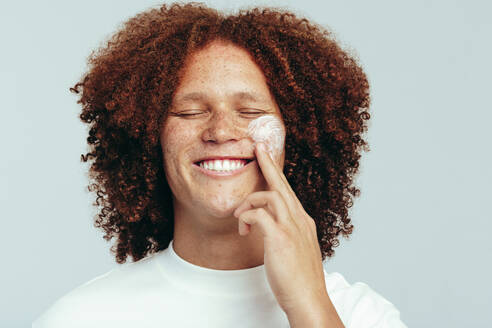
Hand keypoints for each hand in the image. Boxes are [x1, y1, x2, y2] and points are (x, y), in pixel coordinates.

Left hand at [233, 142, 341, 325]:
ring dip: (249, 202)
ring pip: (270, 195)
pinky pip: (259, 214)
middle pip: (282, 184)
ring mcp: (292, 227)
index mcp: (303, 221)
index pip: (288, 191)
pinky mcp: (281, 238)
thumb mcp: (298, 250)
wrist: (309, 299)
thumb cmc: (300, 279)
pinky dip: (247, 217)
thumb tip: (274, 227)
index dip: (277, 174)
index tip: (268, 159)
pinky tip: (243, 229)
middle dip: (268, 163)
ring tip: (239, 217)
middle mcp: (300, 219)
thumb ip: (289, 234)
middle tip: (257, 147)